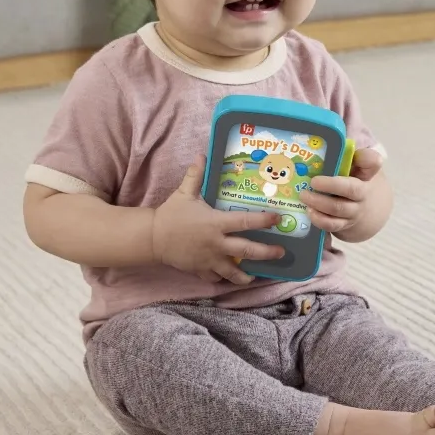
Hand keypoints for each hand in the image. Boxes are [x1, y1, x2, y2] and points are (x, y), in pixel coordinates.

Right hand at [152, 155, 284, 284]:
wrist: (152, 238)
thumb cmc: (171, 214)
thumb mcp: (184, 193)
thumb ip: (195, 175)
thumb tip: (202, 155)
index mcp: (216, 223)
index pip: (245, 222)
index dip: (264, 220)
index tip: (278, 218)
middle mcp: (217, 243)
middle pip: (247, 250)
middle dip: (267, 252)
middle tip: (281, 252)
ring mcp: (210, 259)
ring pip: (234, 271)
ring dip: (247, 275)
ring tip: (257, 275)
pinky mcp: (201, 270)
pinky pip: (216, 277)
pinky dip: (225, 278)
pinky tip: (232, 278)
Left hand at [298, 148, 382, 232]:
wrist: (363, 211)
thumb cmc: (352, 182)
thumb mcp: (354, 167)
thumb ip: (348, 154)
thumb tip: (342, 134)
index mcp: (364, 174)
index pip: (371, 163)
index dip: (368, 159)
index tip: (358, 156)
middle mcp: (361, 194)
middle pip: (351, 189)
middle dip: (331, 185)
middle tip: (312, 181)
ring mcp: (353, 211)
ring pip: (338, 209)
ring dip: (319, 202)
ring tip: (304, 195)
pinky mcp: (342, 225)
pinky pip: (332, 225)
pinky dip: (319, 220)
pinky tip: (308, 211)